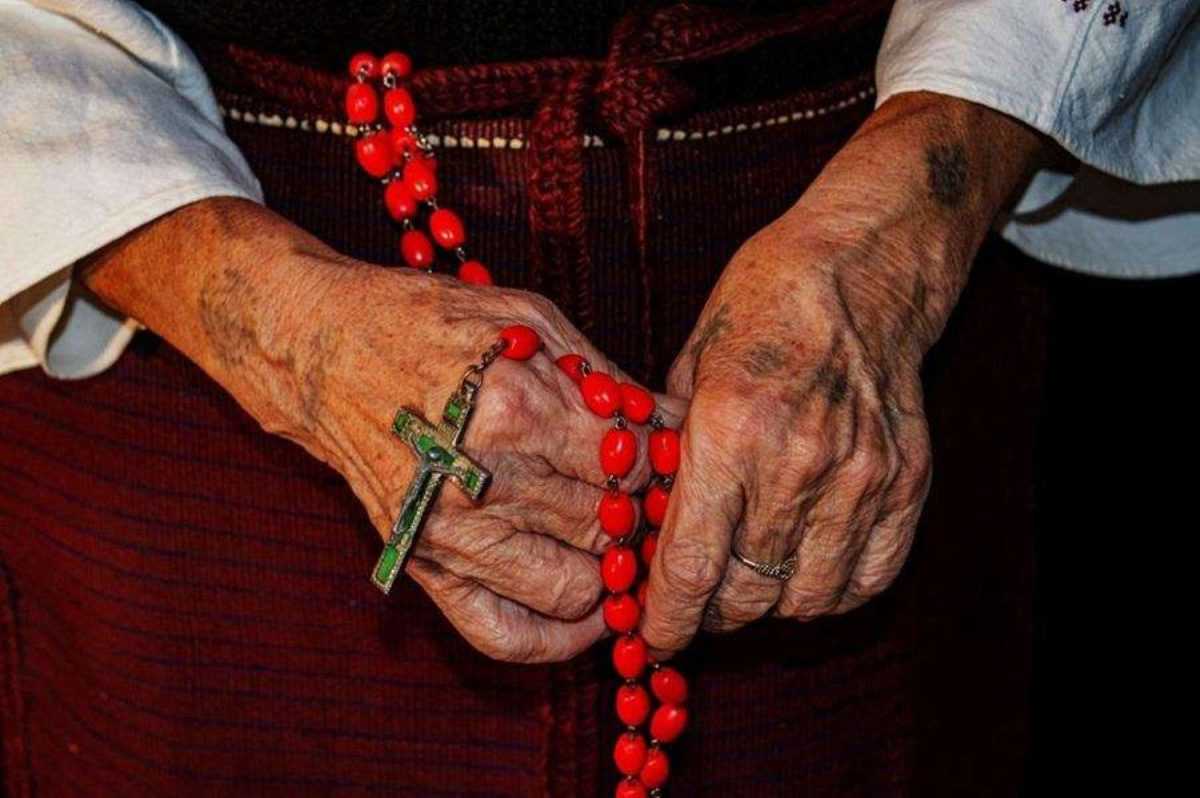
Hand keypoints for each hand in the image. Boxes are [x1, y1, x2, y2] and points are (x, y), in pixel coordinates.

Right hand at [82, 197, 681, 662]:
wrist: (322, 349)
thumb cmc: (428, 322)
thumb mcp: (528, 318)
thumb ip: (606, 379)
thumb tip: (675, 429)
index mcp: (515, 410)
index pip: (630, 466)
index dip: (662, 464)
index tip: (665, 458)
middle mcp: (482, 483)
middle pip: (609, 527)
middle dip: (643, 514)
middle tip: (652, 498)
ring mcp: (449, 536)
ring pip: (576, 590)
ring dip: (613, 571)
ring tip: (623, 541)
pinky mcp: (423, 566)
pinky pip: (505, 636)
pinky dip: (560, 638)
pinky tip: (591, 609)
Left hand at [641, 92, 1051, 654]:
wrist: (861, 271)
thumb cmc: (762, 306)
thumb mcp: (689, 365)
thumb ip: (671, 451)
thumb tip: (644, 522)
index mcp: (730, 431)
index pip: (692, 565)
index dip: (667, 617)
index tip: (654, 636)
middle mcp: (797, 464)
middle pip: (747, 594)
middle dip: (710, 614)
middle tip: (696, 603)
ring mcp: (860, 478)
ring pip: (806, 599)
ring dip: (769, 608)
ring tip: (748, 586)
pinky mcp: (906, 484)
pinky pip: (868, 578)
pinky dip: (831, 593)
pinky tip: (804, 572)